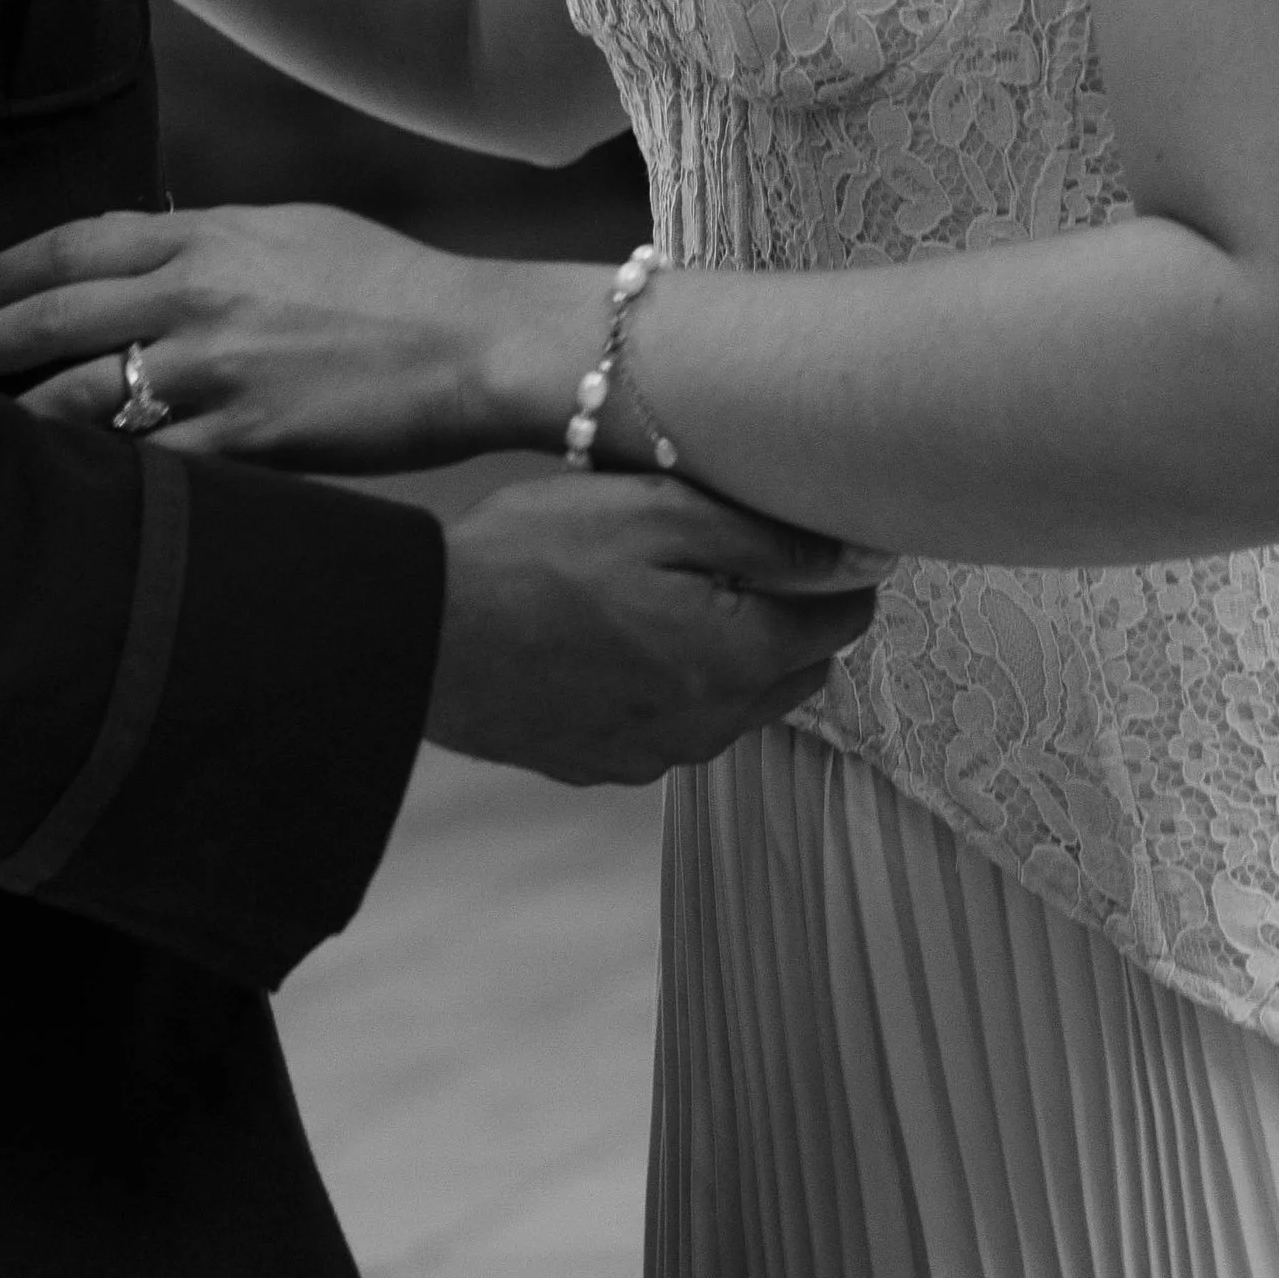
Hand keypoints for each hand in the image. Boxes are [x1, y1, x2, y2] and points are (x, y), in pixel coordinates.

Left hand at [0, 204, 519, 472]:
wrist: (477, 340)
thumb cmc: (397, 286)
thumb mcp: (296, 234)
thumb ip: (216, 242)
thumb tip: (155, 252)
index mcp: (209, 236)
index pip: (72, 243)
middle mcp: (197, 294)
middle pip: (48, 318)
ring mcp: (217, 368)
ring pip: (76, 396)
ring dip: (9, 423)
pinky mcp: (246, 439)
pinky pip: (145, 465)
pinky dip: (92, 482)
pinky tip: (53, 500)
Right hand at [427, 474, 880, 786]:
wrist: (418, 635)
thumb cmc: (533, 557)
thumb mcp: (657, 513)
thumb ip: (769, 537)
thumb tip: (860, 553)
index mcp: (737, 661)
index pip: (843, 618)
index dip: (832, 566)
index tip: (796, 527)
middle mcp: (709, 727)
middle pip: (797, 668)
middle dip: (784, 612)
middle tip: (725, 550)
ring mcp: (651, 756)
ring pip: (733, 700)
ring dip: (724, 650)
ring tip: (658, 588)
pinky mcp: (599, 765)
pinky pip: (668, 722)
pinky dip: (664, 681)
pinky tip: (611, 635)